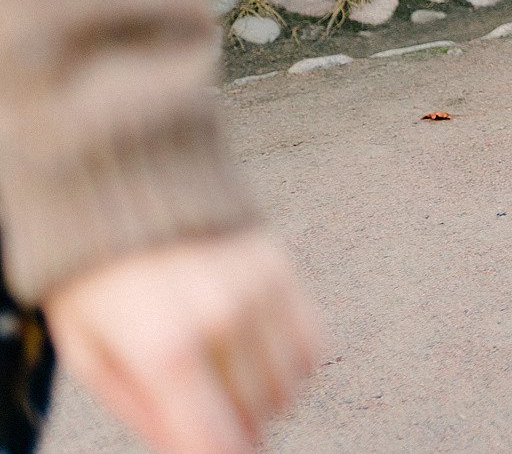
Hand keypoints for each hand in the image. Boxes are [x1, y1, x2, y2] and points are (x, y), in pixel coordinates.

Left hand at [44, 231, 321, 453]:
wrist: (124, 189)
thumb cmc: (98, 280)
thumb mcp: (91, 355)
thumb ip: (141, 411)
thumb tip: (191, 448)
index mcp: (165, 346)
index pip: (216, 437)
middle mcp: (223, 317)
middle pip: (257, 413)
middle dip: (238, 426)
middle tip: (211, 413)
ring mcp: (259, 288)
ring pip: (291, 383)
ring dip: (267, 398)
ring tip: (231, 382)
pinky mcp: (283, 266)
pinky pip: (313, 342)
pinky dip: (295, 364)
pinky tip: (260, 355)